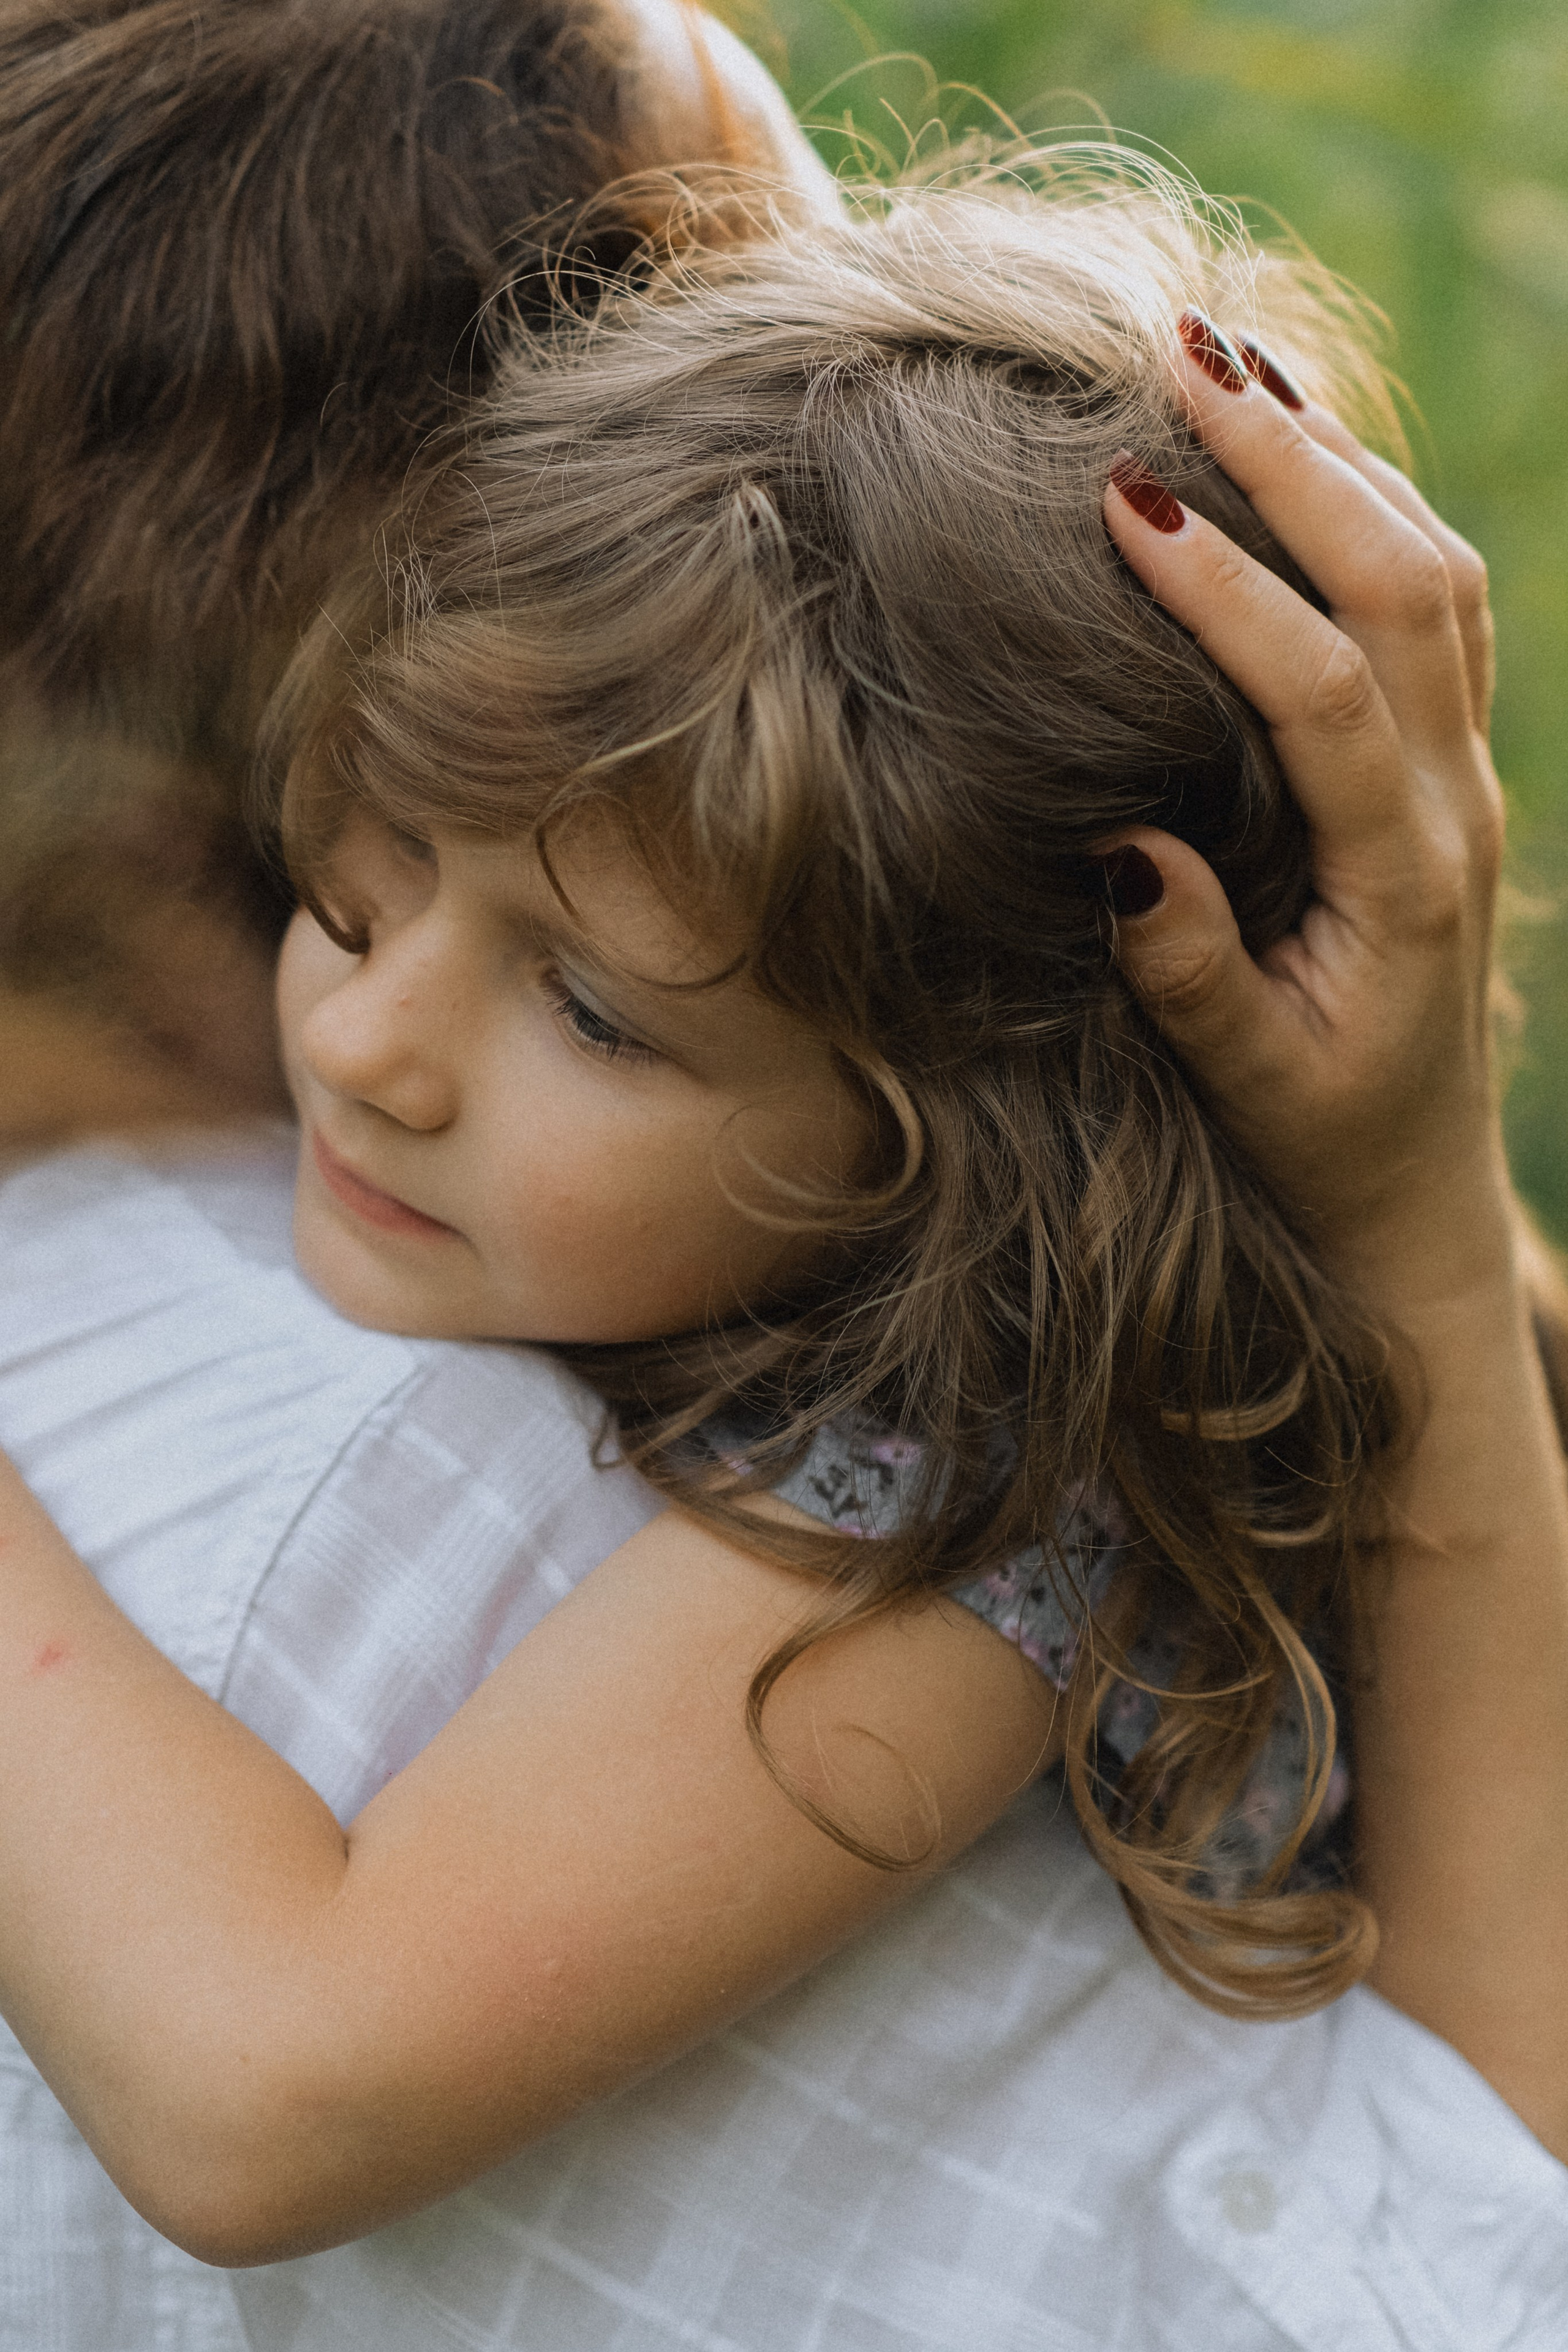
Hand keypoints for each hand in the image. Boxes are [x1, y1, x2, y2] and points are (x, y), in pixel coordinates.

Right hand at [1101, 325, 1506, 1307]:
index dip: (1228, 590)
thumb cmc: (1317, 1146)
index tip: (1122, 501)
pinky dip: (1372, 510)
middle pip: (1410, 584)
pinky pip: (1439, 607)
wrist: (1415, 1193)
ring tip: (1236, 363)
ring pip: (1442, 574)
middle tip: (1183, 355)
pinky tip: (1298, 455)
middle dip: (1299, 462)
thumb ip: (1188, 976)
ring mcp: (1465, 779)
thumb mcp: (1247, 1087)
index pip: (1323, 692)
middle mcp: (1453, 805)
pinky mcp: (1449, 770)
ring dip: (1344, 462)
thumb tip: (1117, 845)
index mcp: (1403, 878)